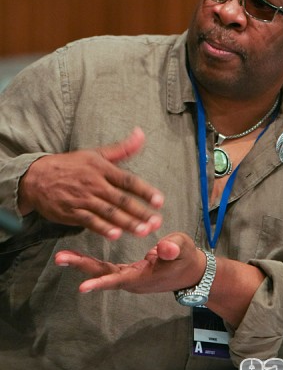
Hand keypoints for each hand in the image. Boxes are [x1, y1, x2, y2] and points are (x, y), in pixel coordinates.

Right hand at [18, 128, 163, 239]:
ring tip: (143, 231)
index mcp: (102, 168)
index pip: (128, 180)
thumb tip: (141, 134)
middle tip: (157, 221)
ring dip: (127, 223)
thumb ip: (122, 149)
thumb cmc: (71, 165)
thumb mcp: (96, 153)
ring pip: (109, 213)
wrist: (36, 177)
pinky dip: (103, 229)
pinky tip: (116, 235)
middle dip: (140, 212)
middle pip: (121, 199)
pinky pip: (90, 222)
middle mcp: (94, 183)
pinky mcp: (72, 212)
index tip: (159, 201)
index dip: (145, 190)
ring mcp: (83, 199)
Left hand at [54, 232, 206, 293]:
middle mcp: (132, 280)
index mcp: (144, 276)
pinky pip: (107, 268)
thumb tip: (163, 248)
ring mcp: (130, 277)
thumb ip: (174, 248)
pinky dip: (93, 264)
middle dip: (82, 266)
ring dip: (83, 264)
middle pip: (103, 274)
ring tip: (62, 256)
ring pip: (103, 271)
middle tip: (60, 258)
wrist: (192, 272)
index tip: (83, 287)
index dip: (101, 282)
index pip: (119, 279)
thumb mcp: (184, 249)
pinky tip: (79, 258)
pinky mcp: (129, 272)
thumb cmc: (187, 258)